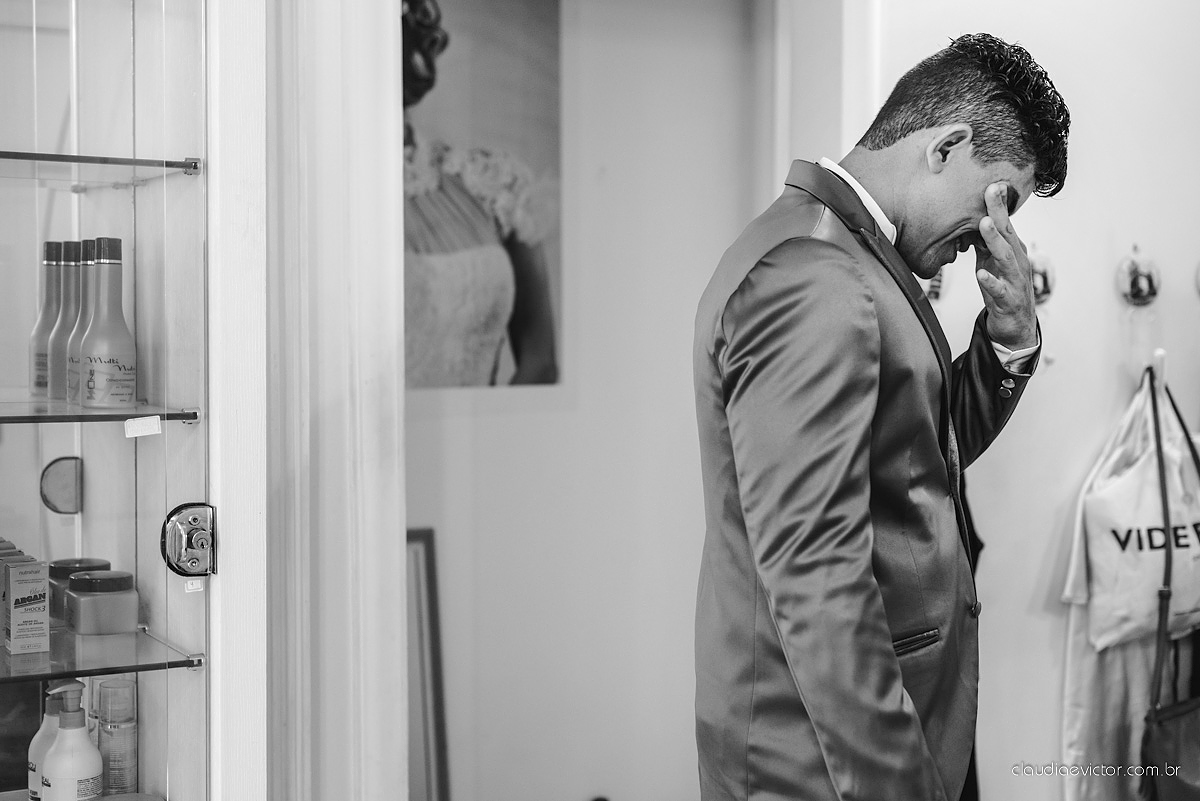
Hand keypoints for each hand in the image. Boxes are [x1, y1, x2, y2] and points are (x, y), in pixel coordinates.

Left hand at [974, 183, 1036, 349]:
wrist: (1017, 327)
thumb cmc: (1003, 289)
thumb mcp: (991, 262)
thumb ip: (982, 242)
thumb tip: (969, 221)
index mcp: (1012, 251)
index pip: (1004, 223)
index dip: (998, 204)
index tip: (991, 182)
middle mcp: (1017, 262)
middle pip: (1007, 234)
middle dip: (998, 212)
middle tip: (990, 191)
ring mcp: (1015, 281)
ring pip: (1005, 259)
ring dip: (995, 241)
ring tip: (984, 224)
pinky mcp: (1009, 302)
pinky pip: (1000, 291)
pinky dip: (991, 282)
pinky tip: (981, 274)